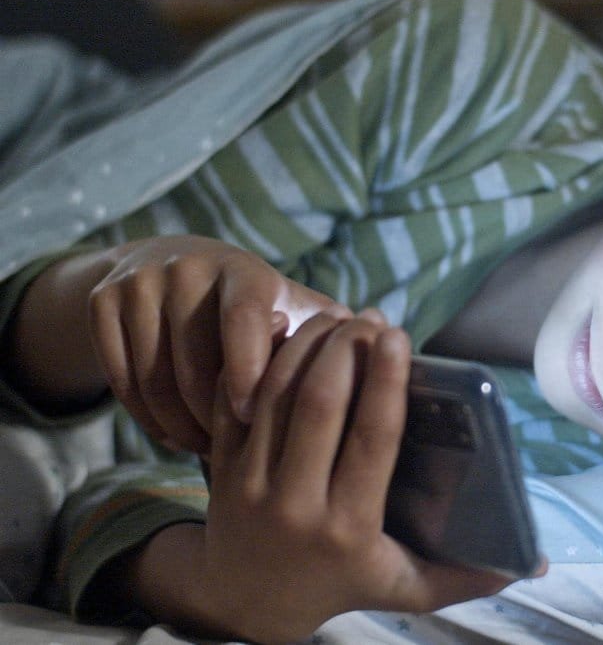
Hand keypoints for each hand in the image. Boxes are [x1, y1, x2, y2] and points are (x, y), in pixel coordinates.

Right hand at [88, 235, 341, 453]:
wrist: (165, 262)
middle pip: (193, 365)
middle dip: (216, 418)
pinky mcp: (101, 301)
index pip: (244, 320)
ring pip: (153, 380)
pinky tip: (174, 435)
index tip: (253, 414)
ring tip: (210, 450)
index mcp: (245, 272)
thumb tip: (389, 352)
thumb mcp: (291, 305)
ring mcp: (140, 283)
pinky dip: (146, 418)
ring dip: (182, 427)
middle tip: (240, 452)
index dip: (249, 370)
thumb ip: (331, 332)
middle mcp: (189, 268)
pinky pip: (120, 380)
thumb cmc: (254, 304)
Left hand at [151, 311, 512, 642]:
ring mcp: (249, 485)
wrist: (247, 606)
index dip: (386, 383)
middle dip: (346, 349)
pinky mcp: (218, 469)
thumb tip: (535, 566)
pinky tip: (289, 329)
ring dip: (307, 346)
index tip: (399, 337)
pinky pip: (234, 402)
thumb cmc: (341, 586)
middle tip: (371, 318)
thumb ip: (466, 578)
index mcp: (350, 526)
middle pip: (318, 405)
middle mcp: (296, 503)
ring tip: (339, 316)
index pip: (371, 441)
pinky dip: (258, 361)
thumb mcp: (405, 590)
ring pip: (274, 396)